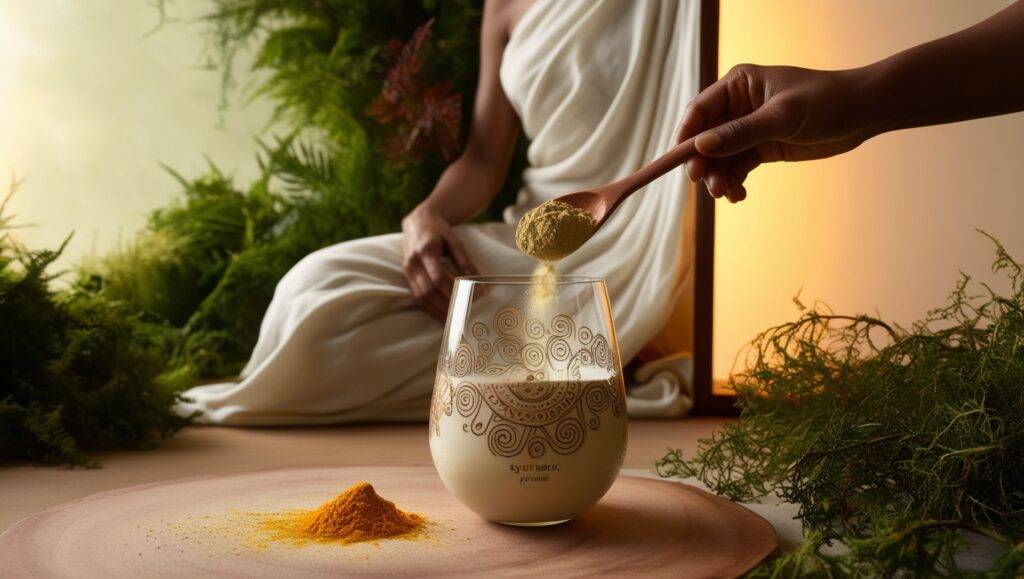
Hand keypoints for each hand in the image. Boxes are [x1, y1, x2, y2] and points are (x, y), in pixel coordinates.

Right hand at [401, 205, 478, 318]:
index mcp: (426, 250)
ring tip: (455, 320)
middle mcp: (413, 262)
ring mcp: (407, 270)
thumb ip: (466, 262)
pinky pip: (417, 297)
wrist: (418, 222)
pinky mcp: (406, 276)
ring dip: (438, 311)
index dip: (455, 291)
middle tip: (464, 316)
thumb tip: (480, 284)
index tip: (471, 300)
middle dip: (447, 306)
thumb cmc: (440, 232)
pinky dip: (431, 308)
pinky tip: (443, 314)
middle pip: (429, 291)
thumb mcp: (456, 242)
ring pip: (421, 297)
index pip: (439, 278)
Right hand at [677, 64, 874, 202]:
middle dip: (703, 163)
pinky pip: (737, 167)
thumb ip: (740, 133)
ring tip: (726, 194)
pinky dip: (734, 182)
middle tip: (707, 185)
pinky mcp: (761, 148)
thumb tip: (701, 147)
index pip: (700, 111)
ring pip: (720, 157)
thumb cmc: (825, 101)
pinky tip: (738, 195)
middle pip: (705, 138)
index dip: (686, 137)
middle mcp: (738, 106)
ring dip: (718, 177)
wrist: (863, 113)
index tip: (680, 162)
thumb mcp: (781, 117)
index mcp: (738, 85)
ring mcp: (749, 128)